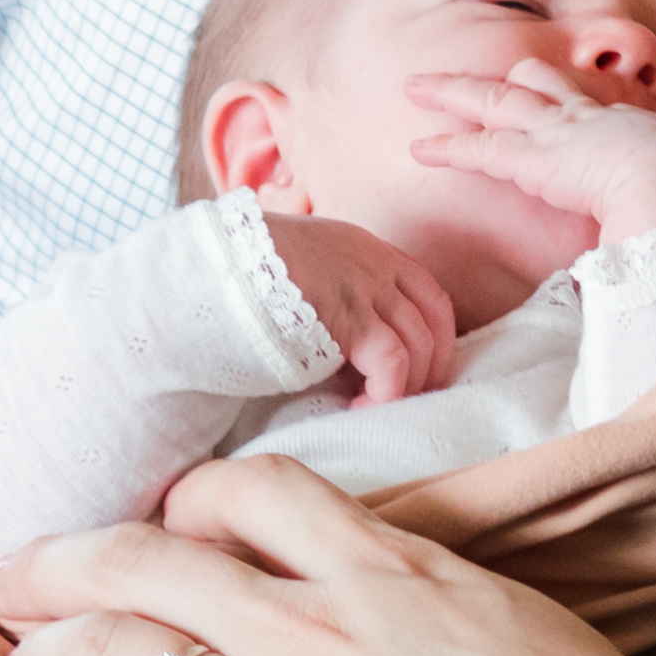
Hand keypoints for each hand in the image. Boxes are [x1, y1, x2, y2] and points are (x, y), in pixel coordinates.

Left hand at [0, 452, 655, 655]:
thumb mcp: (502, 616)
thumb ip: (415, 596)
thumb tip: (380, 599)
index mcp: (376, 569)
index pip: (249, 490)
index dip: (188, 501)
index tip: (162, 522)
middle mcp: (301, 629)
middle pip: (138, 560)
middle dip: (59, 561)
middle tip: (12, 573)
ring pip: (109, 655)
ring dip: (51, 654)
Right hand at [264, 210, 458, 402]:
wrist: (219, 263)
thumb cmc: (247, 270)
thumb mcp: (303, 261)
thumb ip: (331, 284)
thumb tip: (343, 337)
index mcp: (367, 249)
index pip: (428, 292)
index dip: (436, 336)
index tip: (424, 368)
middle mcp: (376, 264)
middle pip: (434, 321)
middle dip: (430, 366)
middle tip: (410, 398)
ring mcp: (366, 290)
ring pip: (418, 345)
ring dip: (405, 385)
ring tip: (373, 405)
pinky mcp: (351, 321)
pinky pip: (392, 365)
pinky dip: (386, 393)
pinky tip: (360, 407)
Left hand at [404, 57, 655, 254]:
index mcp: (626, 126)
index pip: (583, 104)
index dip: (558, 97)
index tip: (544, 92)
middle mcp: (589, 118)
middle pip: (534, 81)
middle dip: (496, 79)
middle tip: (462, 74)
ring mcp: (560, 130)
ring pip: (496, 99)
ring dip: (453, 93)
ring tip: (416, 88)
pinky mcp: (537, 157)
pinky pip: (482, 148)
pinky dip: (448, 148)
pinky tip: (419, 150)